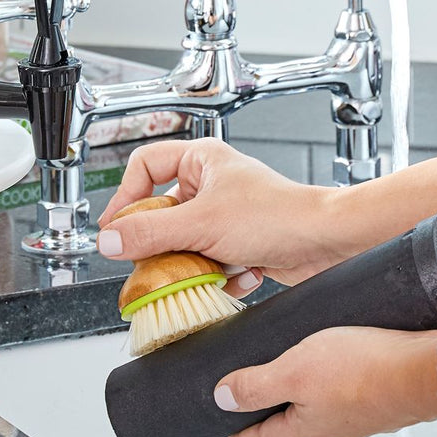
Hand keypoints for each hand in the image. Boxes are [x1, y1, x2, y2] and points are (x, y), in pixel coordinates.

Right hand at [97, 139, 347, 292]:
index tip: (113, 229)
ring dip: (194, 264)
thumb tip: (109, 241)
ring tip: (206, 271)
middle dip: (164, 244)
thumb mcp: (201, 225)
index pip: (145, 166)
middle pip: (162, 213)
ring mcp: (226, 214)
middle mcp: (212, 183)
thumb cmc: (279, 216)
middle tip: (156, 261)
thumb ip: (150, 233)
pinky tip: (237, 276)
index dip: (125, 196)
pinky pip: (209, 261)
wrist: (326, 243)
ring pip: (185, 242)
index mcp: (201, 160)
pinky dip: (218, 275)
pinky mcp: (240, 242)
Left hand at [213, 327, 436, 436]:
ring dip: (304, 388)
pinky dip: (333, 374)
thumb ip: (257, 384)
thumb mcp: (294, 372)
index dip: (242, 430)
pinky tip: (338, 353)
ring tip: (295, 362)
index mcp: (308, 426)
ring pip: (321, 404)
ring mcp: (359, 411)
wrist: (422, 368)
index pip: (265, 436)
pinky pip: (347, 387)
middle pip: (293, 422)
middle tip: (256, 391)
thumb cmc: (363, 371)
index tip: (226, 425)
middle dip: (273, 408)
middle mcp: (334, 425)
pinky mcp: (379, 393)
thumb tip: (222, 399)